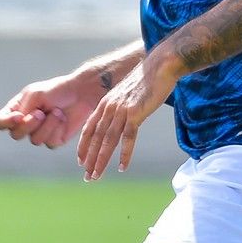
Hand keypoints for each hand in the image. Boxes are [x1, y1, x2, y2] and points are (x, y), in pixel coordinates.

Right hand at [0, 76, 97, 148]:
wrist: (81, 93)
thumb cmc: (56, 90)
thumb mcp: (35, 95)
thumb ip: (24, 109)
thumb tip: (19, 123)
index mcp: (17, 109)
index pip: (0, 122)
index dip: (6, 122)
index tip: (18, 117)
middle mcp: (26, 123)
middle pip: (16, 135)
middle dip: (29, 125)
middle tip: (41, 113)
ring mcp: (40, 132)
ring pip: (35, 140)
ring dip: (47, 125)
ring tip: (57, 112)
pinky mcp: (54, 140)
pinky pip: (50, 142)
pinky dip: (56, 129)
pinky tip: (62, 118)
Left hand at [76, 58, 172, 179]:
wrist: (160, 65)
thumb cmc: (148, 78)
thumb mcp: (129, 92)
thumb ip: (123, 105)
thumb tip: (124, 115)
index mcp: (106, 103)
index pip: (90, 129)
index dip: (84, 146)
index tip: (81, 161)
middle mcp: (109, 107)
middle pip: (96, 138)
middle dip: (90, 159)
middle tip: (87, 177)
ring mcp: (121, 110)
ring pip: (107, 141)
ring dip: (101, 160)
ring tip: (96, 176)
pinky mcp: (135, 113)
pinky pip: (128, 138)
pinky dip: (125, 154)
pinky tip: (122, 167)